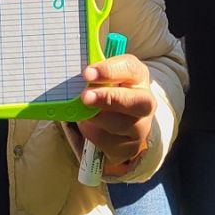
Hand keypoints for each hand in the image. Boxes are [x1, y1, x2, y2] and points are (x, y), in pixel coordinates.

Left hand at [74, 53, 153, 175]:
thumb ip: (92, 74)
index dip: (109, 70)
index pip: (130, 68)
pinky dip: (93, 134)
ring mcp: (140, 126)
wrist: (114, 126)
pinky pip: (110, 143)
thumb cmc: (104, 92)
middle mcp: (145, 101)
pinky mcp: (130, 147)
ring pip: (123, 125)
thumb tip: (68, 69)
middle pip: (138, 101)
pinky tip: (87, 127)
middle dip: (110, 98)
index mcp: (137, 76)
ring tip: (81, 114)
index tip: (87, 73)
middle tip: (85, 97)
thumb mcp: (101, 79)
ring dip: (97, 118)